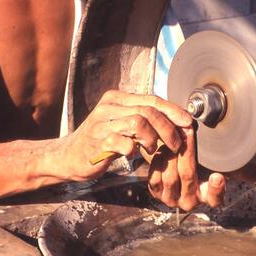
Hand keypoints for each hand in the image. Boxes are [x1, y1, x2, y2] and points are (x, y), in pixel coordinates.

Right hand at [57, 90, 191, 181]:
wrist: (67, 156)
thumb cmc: (100, 141)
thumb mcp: (121, 124)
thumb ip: (143, 119)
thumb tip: (175, 121)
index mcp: (117, 99)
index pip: (152, 99)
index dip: (173, 111)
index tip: (188, 122)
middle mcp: (108, 106)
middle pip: (148, 111)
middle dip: (168, 128)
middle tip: (176, 144)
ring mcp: (101, 123)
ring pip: (138, 122)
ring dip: (153, 138)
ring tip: (154, 150)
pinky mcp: (96, 141)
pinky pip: (123, 141)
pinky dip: (134, 148)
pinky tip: (135, 154)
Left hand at [147, 128, 255, 210]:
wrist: (177, 161)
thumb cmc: (203, 164)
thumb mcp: (223, 165)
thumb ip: (242, 169)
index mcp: (208, 198)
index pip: (215, 199)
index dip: (216, 189)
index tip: (219, 176)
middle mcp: (189, 201)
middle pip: (188, 177)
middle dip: (188, 152)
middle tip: (190, 132)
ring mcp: (170, 197)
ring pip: (170, 174)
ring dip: (172, 152)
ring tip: (175, 134)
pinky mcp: (155, 189)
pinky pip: (155, 174)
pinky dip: (158, 158)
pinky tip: (163, 144)